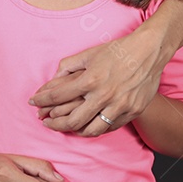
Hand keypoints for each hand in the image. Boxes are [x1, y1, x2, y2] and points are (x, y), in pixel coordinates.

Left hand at [30, 27, 166, 136]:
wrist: (149, 51)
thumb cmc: (118, 50)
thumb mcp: (90, 53)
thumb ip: (69, 66)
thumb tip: (54, 79)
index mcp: (90, 80)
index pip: (57, 96)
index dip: (41, 100)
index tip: (33, 102)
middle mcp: (103, 96)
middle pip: (72, 121)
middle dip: (54, 123)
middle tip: (45, 122)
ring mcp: (119, 106)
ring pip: (91, 130)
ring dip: (75, 131)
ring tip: (66, 128)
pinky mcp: (132, 112)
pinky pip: (110, 127)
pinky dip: (97, 129)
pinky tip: (89, 126)